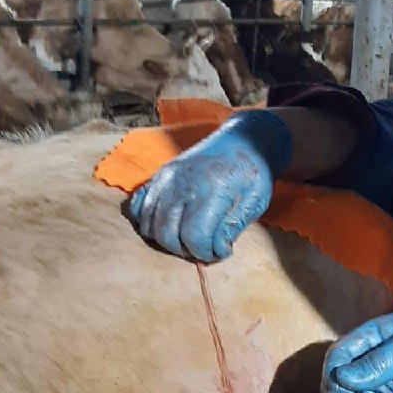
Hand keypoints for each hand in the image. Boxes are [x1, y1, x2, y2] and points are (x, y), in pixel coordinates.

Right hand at [127, 111, 291, 260]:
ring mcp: (166, 178)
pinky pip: (138, 206)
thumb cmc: (253, 172)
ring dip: (167, 240)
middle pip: (167, 234)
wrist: (244, 139)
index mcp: (210, 190)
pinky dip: (147, 221)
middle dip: (186, 250)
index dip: (205, 253)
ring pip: (149, 224)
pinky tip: (166, 226)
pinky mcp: (159, 175)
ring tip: (188, 239)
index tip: (220, 252)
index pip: (194, 236)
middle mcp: (182, 184)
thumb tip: (213, 249)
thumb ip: (231, 228)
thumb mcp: (254, 202)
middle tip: (204, 248)